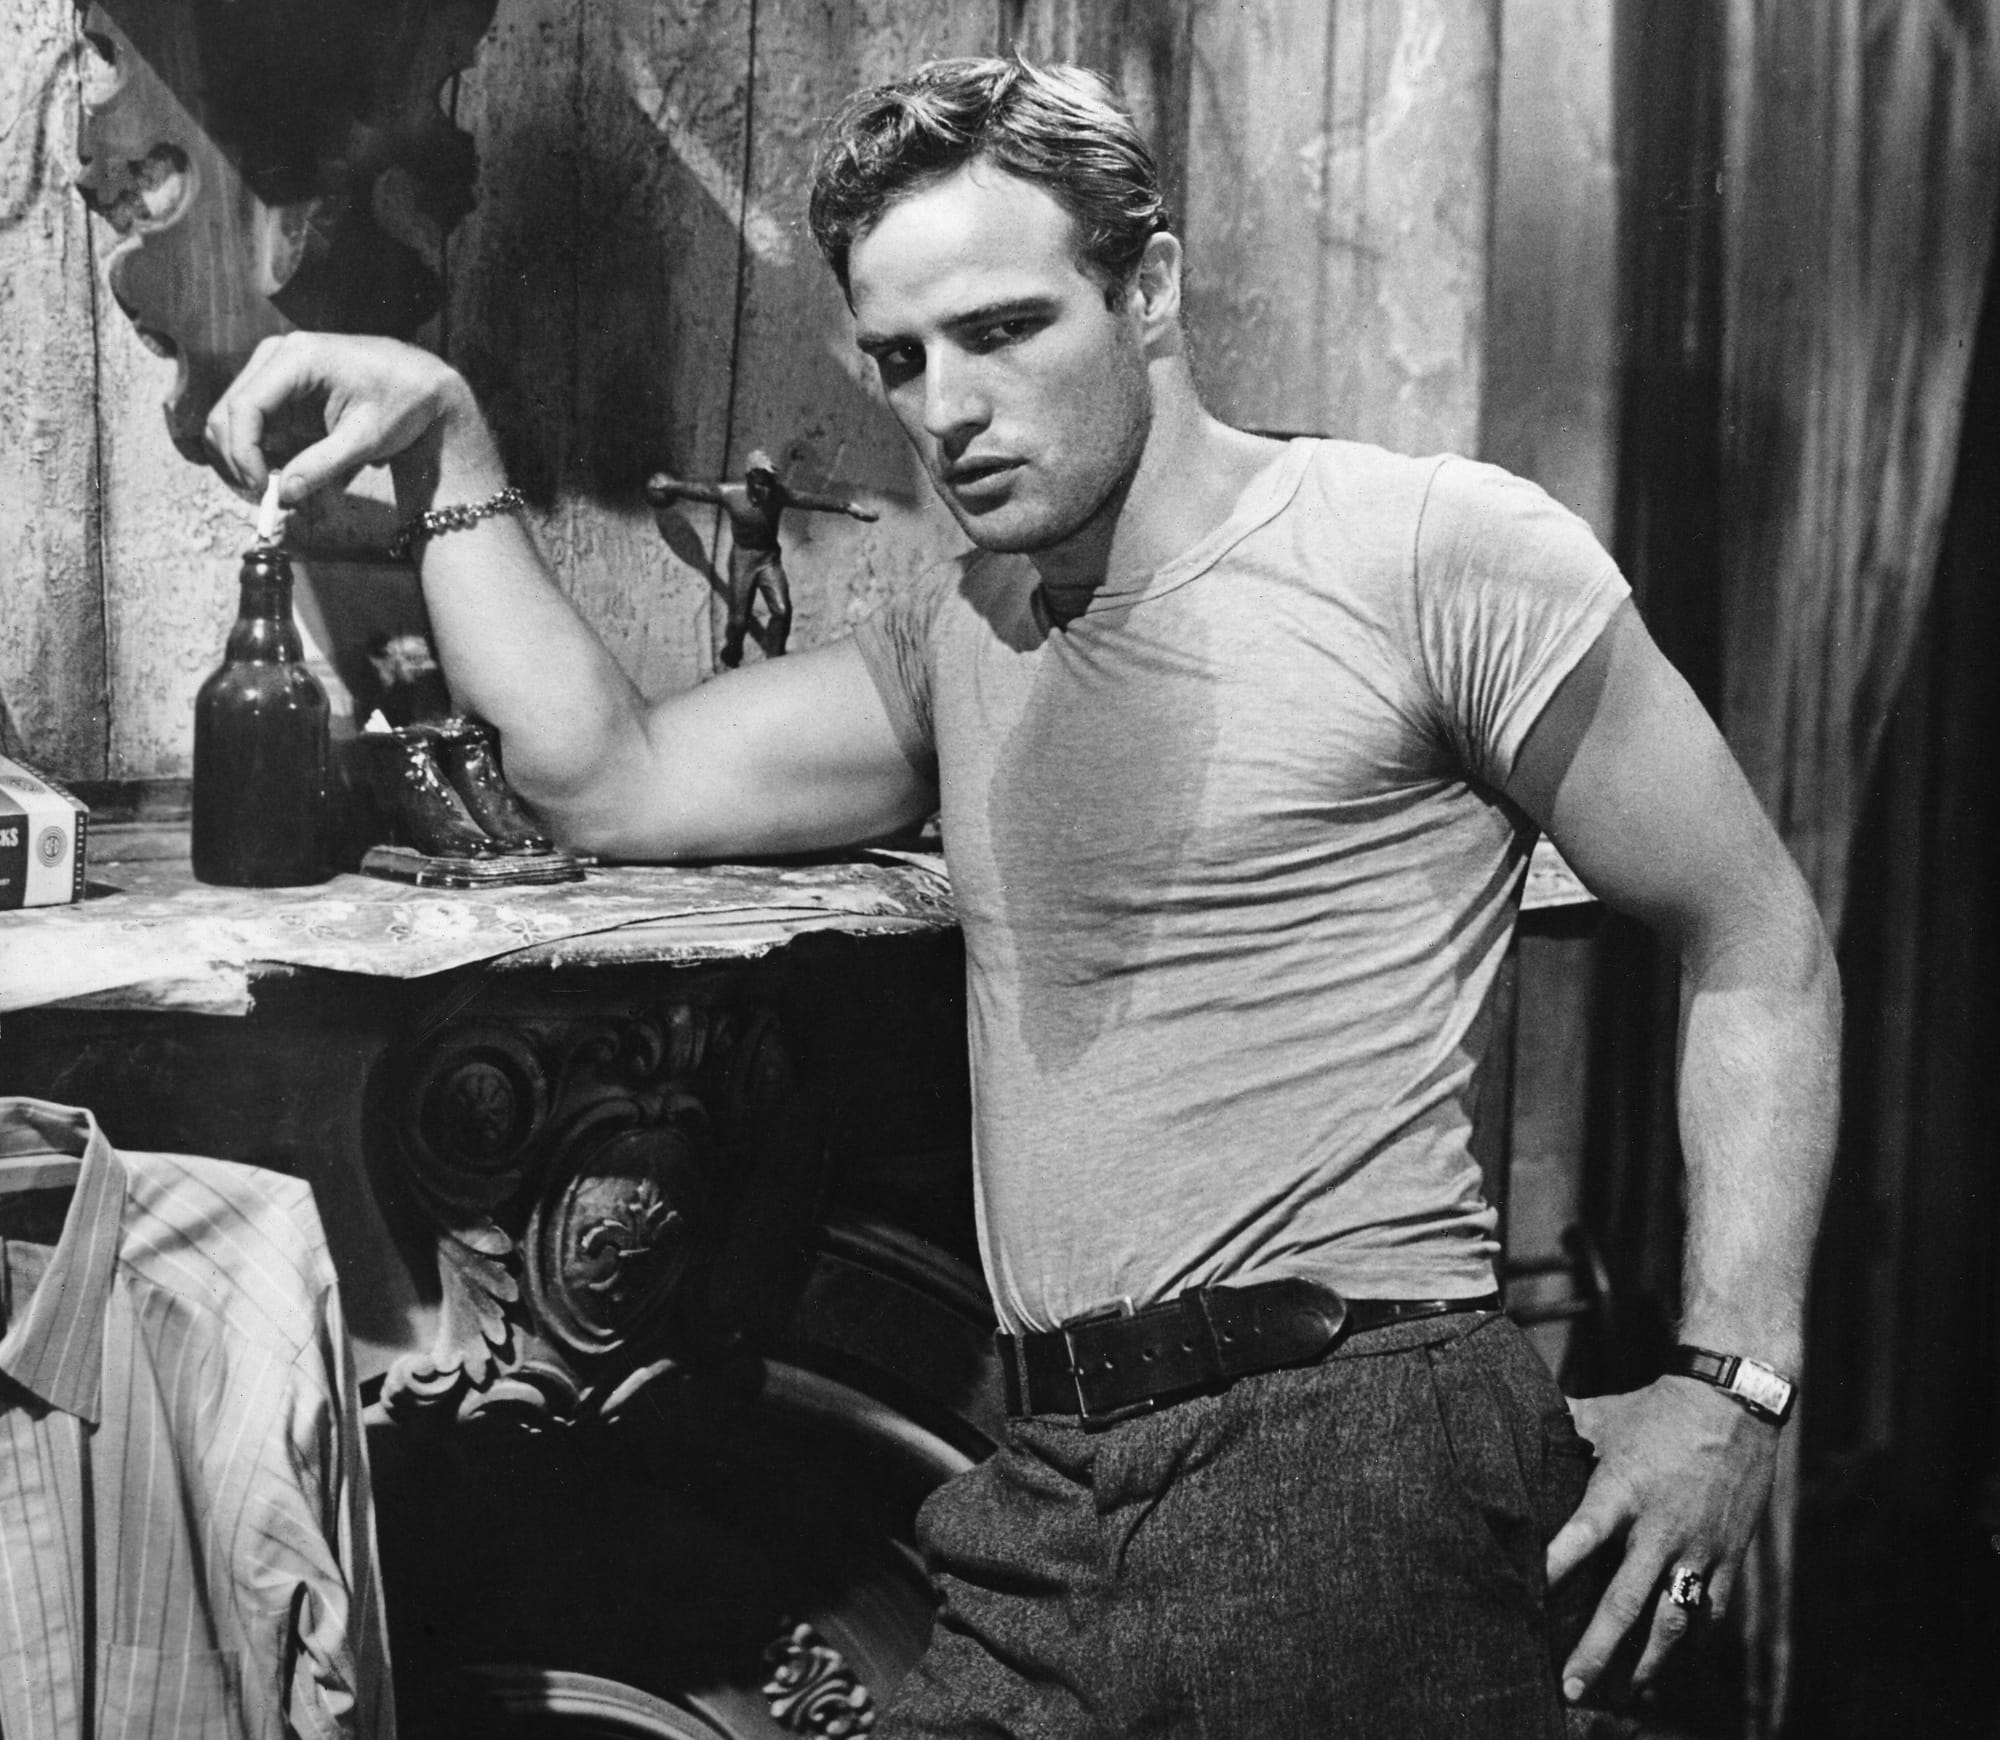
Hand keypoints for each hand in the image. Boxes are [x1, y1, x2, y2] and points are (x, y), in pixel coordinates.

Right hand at [204, 332, 495, 507]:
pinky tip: (285, 472)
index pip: (245, 407)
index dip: (244, 452)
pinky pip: (252, 422)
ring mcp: (274, 368)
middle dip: (239, 458)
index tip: (262, 489)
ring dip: (245, 457)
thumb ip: (322, 466)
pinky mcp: (278, 387)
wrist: (421, 384)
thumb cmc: (401, 403)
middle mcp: (277, 355)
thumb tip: (283, 495)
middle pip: (228, 412)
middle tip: (265, 497)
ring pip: (233, 418)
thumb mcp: (366, 439)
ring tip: (277, 487)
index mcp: (297, 357)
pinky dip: (259, 451)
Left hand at [1547, 1376, 1778, 1702]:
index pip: (1581, 1536)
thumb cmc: (1654, 1408)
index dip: (1553, 1568)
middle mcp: (1660, 1526)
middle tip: (1571, 1687)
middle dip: (1597, 1649)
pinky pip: (1711, 1612)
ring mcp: (1698, 1546)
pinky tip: (1674, 1666)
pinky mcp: (1730, 1555)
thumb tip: (1510, 1423)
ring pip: (1673, 1620)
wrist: (1733, 1401)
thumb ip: (1557, 1429)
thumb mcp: (1600, 1415)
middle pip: (1624, 1600)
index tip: (1527, 1602)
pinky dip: (1693, 1643)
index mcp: (1621, 1489)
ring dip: (1648, 1663)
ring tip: (1625, 1695)